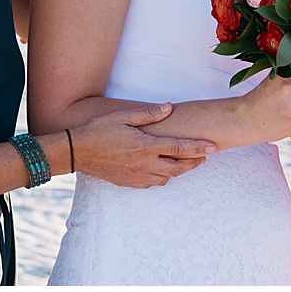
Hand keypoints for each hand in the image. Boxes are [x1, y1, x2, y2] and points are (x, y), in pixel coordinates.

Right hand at [71, 103, 214, 188]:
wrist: (77, 151)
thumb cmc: (99, 130)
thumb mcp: (123, 116)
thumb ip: (149, 114)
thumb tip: (170, 107)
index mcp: (145, 146)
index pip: (178, 148)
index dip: (198, 147)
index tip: (212, 146)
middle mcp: (143, 164)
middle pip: (178, 167)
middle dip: (194, 162)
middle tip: (205, 156)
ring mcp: (136, 176)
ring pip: (166, 178)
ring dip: (179, 171)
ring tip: (186, 163)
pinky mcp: (129, 183)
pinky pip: (152, 184)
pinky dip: (161, 177)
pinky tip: (162, 170)